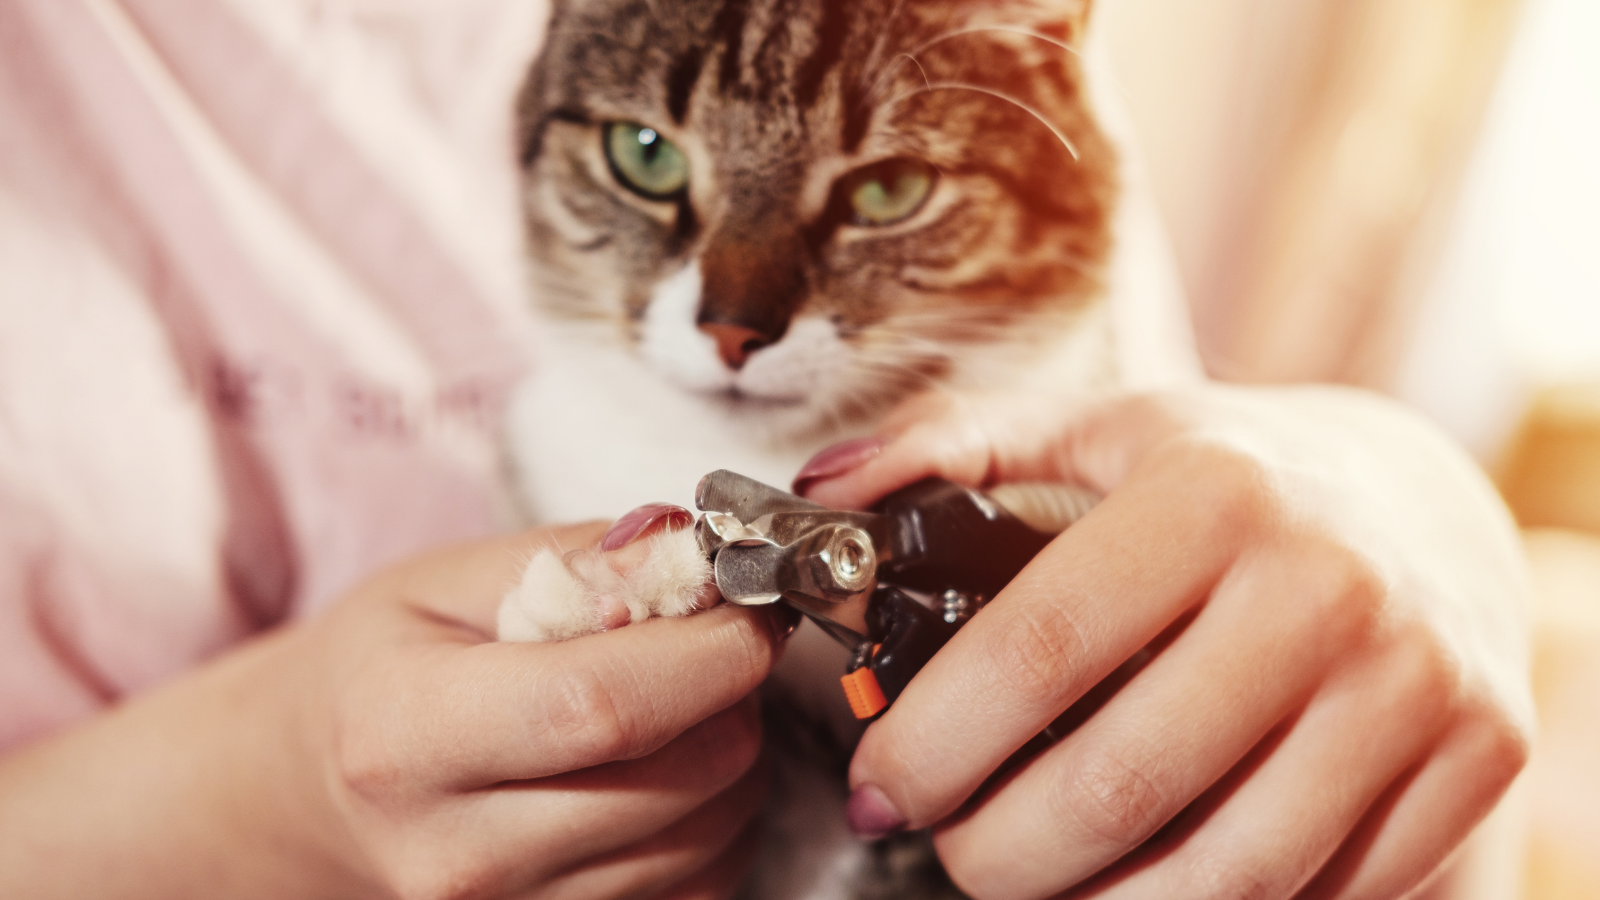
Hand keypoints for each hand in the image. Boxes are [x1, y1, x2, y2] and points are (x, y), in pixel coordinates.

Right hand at [0, 522, 791, 899]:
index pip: (605, 707)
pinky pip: (703, 888)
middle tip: (710, 645)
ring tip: (678, 705)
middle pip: (683, 779)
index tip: (749, 606)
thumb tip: (698, 557)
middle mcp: (455, 853)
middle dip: (734, 696)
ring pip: (712, 837)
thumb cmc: (379, 670)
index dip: (712, 652)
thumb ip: (576, 561)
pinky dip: (715, 822)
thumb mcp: (447, 581)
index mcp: (407, 734)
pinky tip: (666, 772)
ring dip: (734, 758)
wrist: (306, 793)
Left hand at [801, 386, 1533, 899]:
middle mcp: (1326, 584)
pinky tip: (1154, 877)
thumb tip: (822, 493)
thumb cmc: (1229, 474)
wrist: (1422, 499)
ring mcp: (1414, 681)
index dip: (934, 743)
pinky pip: (1321, 892)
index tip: (881, 789)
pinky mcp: (1475, 757)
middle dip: (996, 853)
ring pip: (1226, 874)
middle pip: (1120, 786)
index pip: (1038, 650)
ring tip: (1036, 881)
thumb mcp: (1095, 431)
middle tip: (951, 850)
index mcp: (1213, 492)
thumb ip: (954, 451)